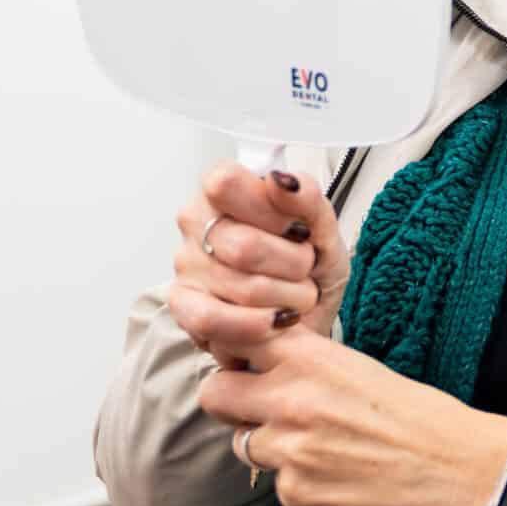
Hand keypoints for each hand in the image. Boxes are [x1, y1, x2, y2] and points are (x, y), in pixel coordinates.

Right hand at [168, 163, 352, 365]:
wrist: (308, 316)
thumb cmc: (309, 266)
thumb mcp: (323, 228)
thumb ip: (307, 198)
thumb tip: (282, 180)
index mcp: (224, 189)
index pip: (225, 183)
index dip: (270, 211)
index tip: (298, 230)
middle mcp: (196, 222)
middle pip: (244, 246)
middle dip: (293, 265)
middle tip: (305, 268)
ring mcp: (186, 264)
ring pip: (241, 287)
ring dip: (287, 298)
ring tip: (296, 295)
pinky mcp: (183, 306)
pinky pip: (212, 319)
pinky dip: (255, 324)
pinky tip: (275, 320)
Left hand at [197, 330, 506, 505]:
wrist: (456, 468)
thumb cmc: (417, 414)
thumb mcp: (358, 367)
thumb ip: (305, 366)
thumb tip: (261, 371)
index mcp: (309, 358)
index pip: (236, 339)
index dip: (234, 352)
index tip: (240, 362)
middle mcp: (290, 399)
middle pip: (216, 395)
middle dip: (230, 403)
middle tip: (256, 411)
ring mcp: (289, 451)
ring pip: (245, 446)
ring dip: (270, 448)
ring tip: (320, 449)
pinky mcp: (297, 494)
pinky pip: (280, 486)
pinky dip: (302, 485)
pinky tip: (341, 478)